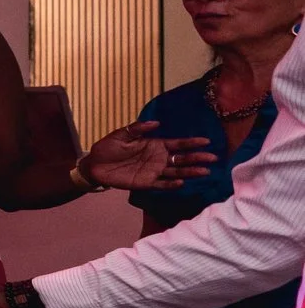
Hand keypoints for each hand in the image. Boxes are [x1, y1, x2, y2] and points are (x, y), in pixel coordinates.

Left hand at [79, 121, 213, 191]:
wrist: (94, 165)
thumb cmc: (108, 147)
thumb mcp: (121, 134)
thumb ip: (138, 129)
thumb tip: (156, 123)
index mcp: (154, 145)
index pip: (177, 144)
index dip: (191, 142)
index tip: (206, 141)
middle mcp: (158, 158)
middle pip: (182, 158)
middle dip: (197, 158)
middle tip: (213, 158)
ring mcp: (154, 171)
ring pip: (176, 171)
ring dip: (190, 172)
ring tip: (205, 171)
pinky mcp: (146, 183)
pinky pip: (162, 184)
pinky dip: (171, 184)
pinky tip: (181, 182)